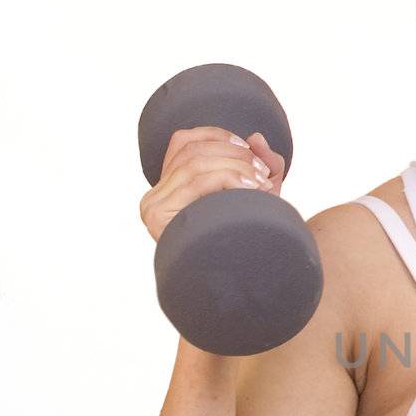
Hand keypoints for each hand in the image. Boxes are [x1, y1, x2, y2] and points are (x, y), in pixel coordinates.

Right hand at [139, 128, 286, 243]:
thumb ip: (260, 162)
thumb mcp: (259, 192)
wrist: (246, 278)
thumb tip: (256, 137)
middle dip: (233, 154)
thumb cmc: (248, 235)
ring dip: (234, 166)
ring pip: (194, 164)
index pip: (184, 142)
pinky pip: (194, 182)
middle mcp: (154, 196)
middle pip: (192, 151)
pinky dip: (227, 178)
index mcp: (169, 187)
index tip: (249, 149)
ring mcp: (152, 207)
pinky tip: (251, 189)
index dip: (217, 136)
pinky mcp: (157, 217)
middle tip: (262, 171)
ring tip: (261, 182)